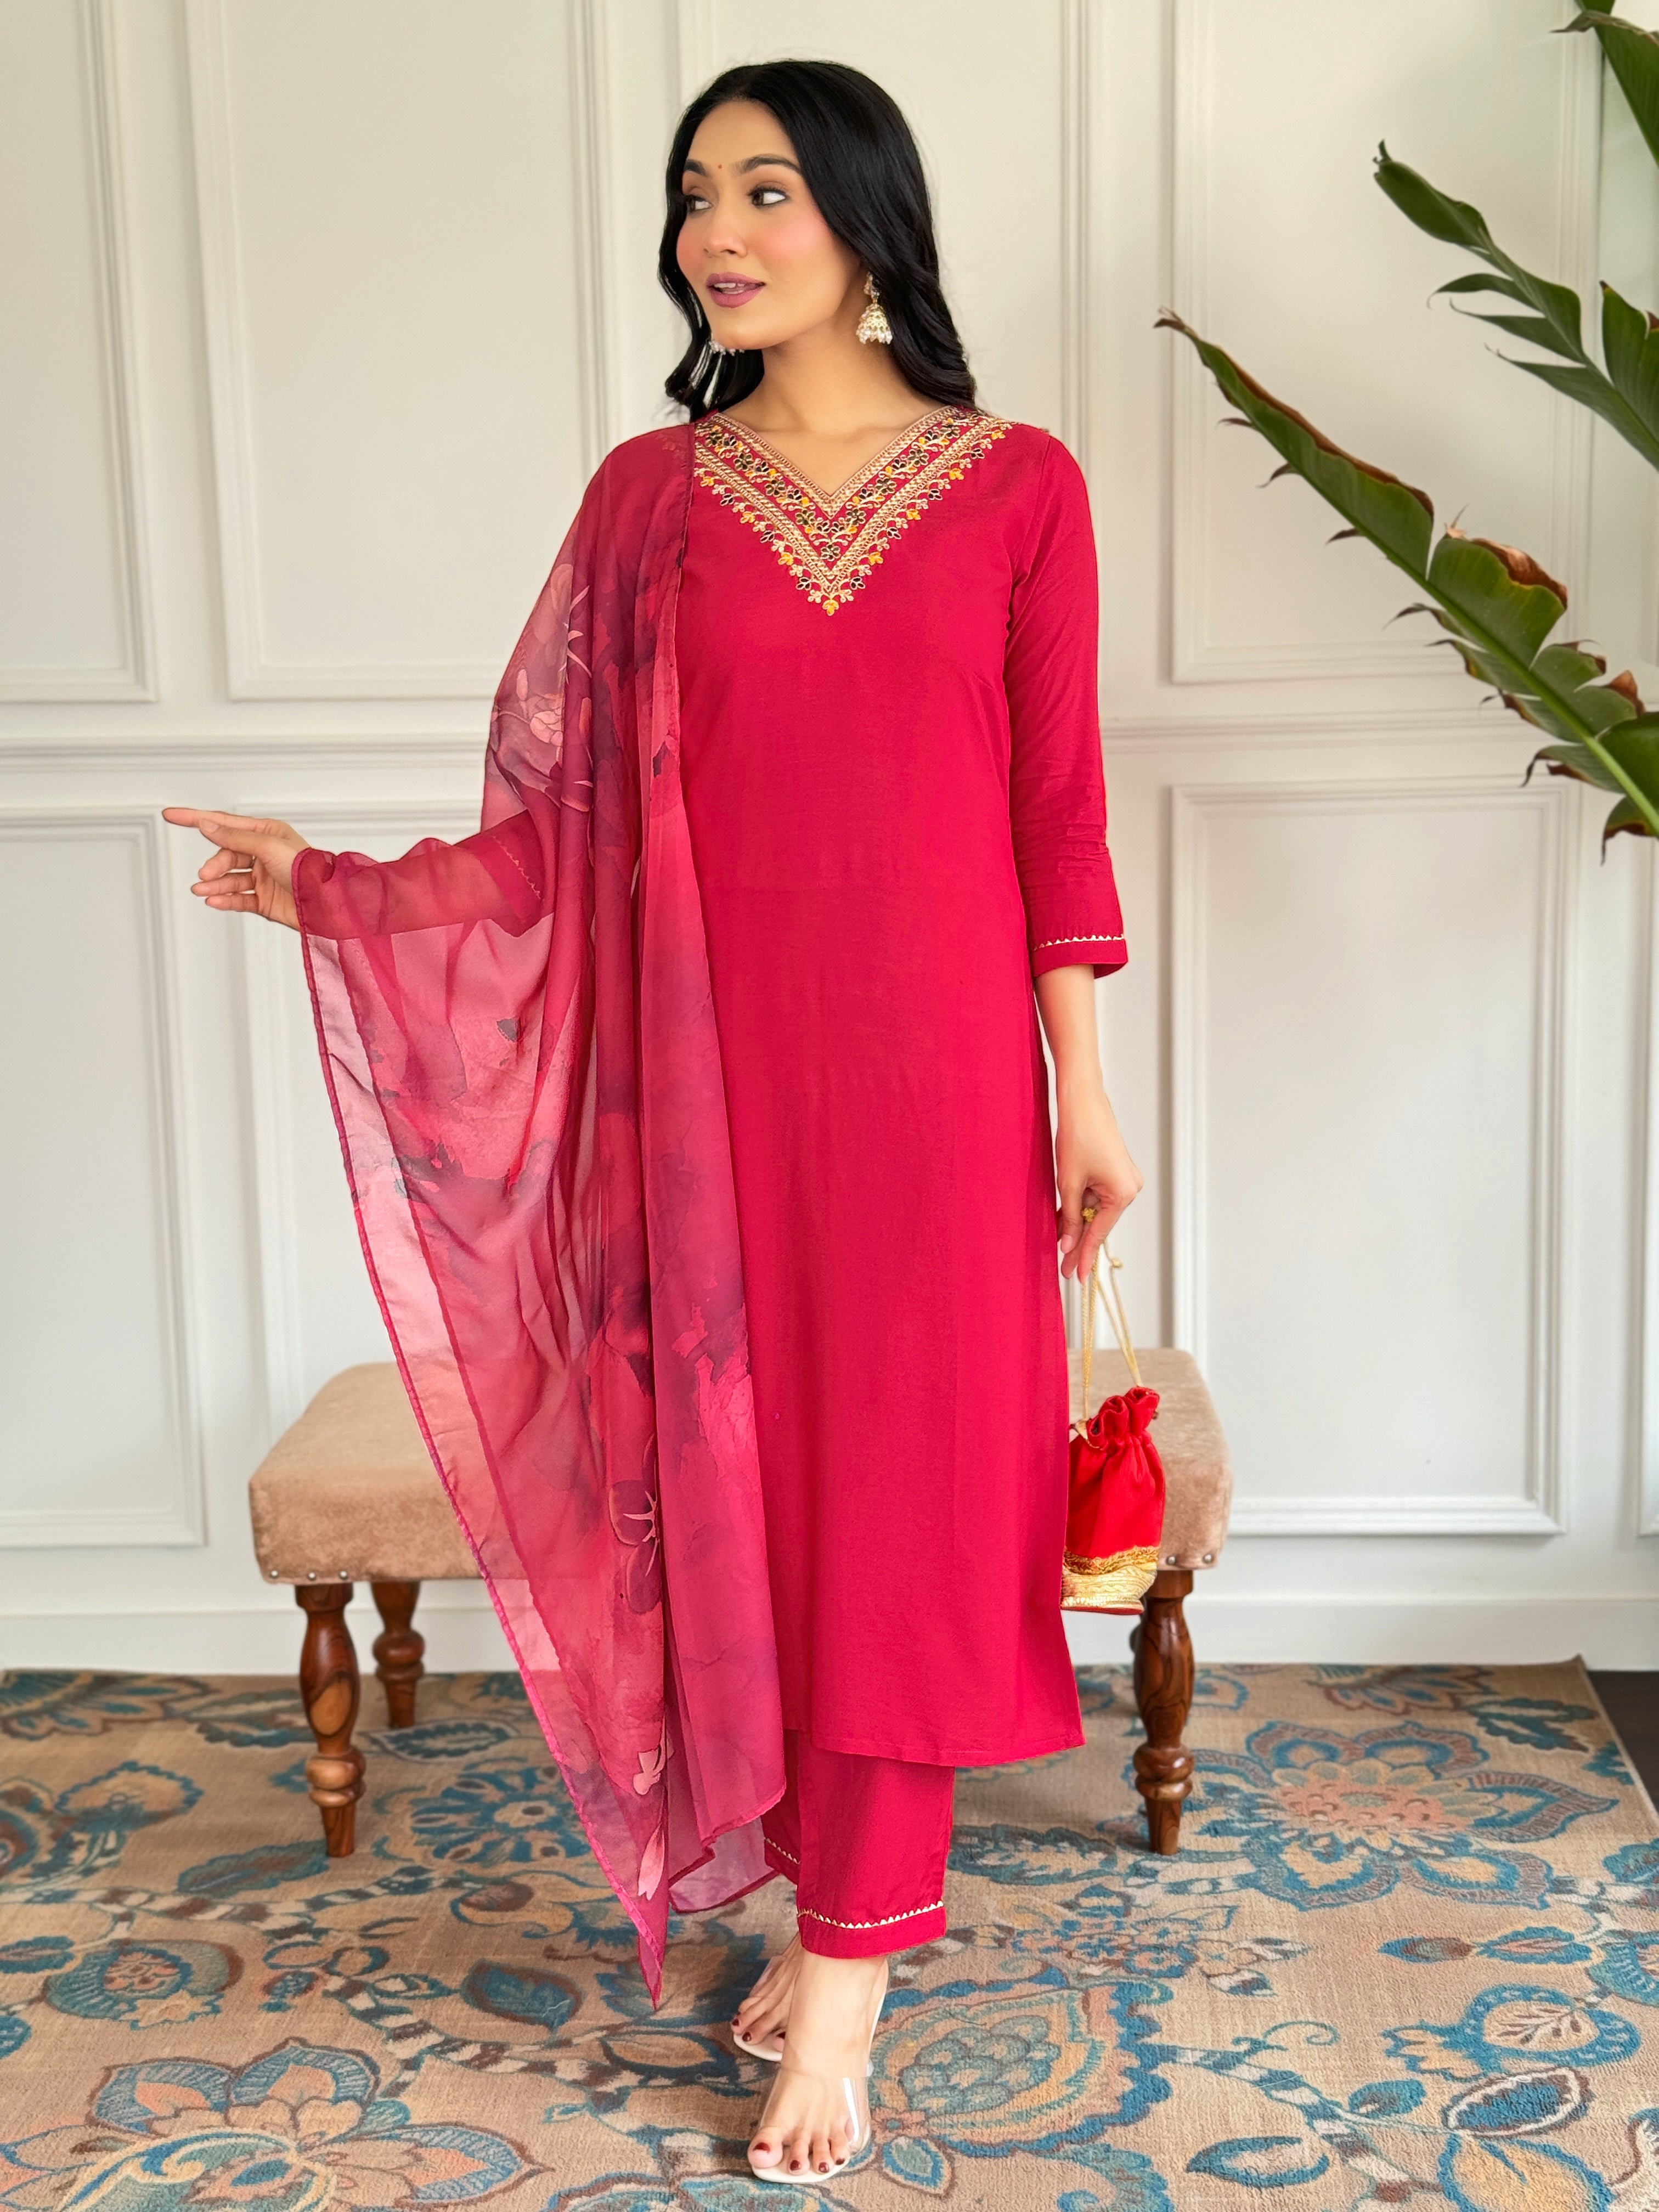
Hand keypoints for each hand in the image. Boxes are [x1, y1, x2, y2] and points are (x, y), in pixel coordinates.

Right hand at [162, 808, 309, 933]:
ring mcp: (264, 878)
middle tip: (205, 874)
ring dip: (214, 883)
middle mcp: (264, 854)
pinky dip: (225, 899)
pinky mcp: (265, 901)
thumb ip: (235, 838)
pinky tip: (213, 900)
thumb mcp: (268, 847)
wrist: (327, 904)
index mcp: (267, 833)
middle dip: (214, 864)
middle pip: (226, 855)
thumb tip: (207, 825)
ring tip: (201, 890)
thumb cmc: (308, 870)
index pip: (224, 823)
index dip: (196, 818)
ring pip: (230, 879)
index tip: (170, 814)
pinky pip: (239, 898)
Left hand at [1054, 1077, 1142, 1281]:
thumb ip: (1068, 1216)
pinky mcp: (1116, 1171)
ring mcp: (1125, 1179)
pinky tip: (1065, 1220)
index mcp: (1123, 1193)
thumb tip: (1067, 1244)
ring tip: (1059, 1246)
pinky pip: (1097, 1196)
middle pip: (1099, 1223)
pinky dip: (1081, 1206)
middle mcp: (1130, 1188)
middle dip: (1079, 1243)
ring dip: (1077, 1224)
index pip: (1099, 1233)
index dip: (1084, 1256)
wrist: (1081, 1100)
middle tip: (1064, 1269)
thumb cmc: (1076, 1135)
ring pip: (1096, 1210)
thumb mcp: (1068, 1182)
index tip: (1075, 1276)